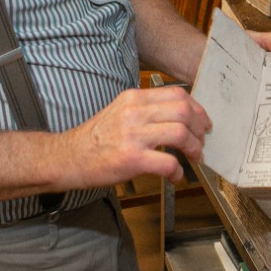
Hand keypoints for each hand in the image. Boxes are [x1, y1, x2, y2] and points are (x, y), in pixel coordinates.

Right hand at [61, 86, 211, 187]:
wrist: (68, 157)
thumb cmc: (95, 138)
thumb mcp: (119, 112)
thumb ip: (145, 110)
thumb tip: (177, 117)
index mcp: (134, 98)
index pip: (177, 94)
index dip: (197, 109)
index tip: (202, 121)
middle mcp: (134, 112)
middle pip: (184, 111)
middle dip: (200, 127)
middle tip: (202, 140)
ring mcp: (133, 135)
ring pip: (180, 133)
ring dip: (194, 148)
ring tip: (194, 157)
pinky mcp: (131, 159)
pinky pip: (168, 162)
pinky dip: (178, 171)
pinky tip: (175, 176)